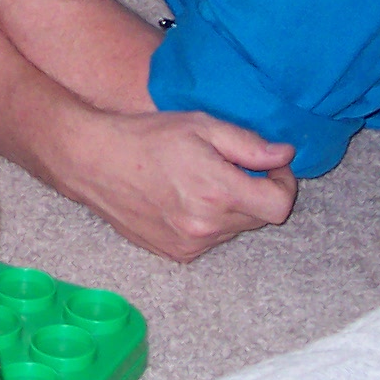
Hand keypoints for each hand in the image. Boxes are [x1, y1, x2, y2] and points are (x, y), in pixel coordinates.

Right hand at [68, 107, 295, 260]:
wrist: (95, 163)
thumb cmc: (146, 137)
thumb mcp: (201, 125)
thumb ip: (248, 144)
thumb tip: (284, 155)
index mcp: (217, 192)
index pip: (279, 206)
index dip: (283, 183)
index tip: (271, 166)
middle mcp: (207, 226)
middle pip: (259, 217)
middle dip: (255, 192)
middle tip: (232, 166)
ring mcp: (190, 245)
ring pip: (234, 229)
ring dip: (232, 208)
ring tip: (202, 180)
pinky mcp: (176, 254)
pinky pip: (211, 240)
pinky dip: (210, 221)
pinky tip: (186, 198)